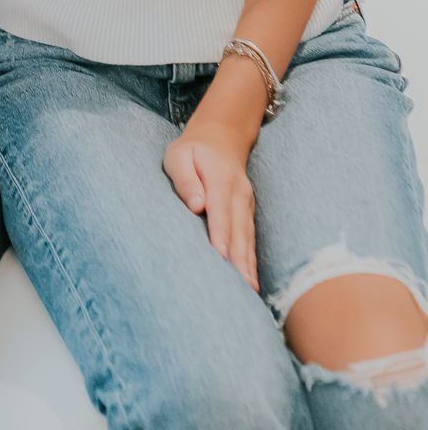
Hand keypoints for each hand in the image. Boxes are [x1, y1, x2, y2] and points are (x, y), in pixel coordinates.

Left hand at [164, 119, 257, 291]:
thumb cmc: (193, 151)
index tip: (221, 256)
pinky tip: (251, 282)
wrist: (221, 138)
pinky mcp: (247, 213)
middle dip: (239, 259)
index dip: (221, 234)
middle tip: (240, 288)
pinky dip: (251, 261)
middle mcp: (239, 194)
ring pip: (248, 238)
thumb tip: (196, 204)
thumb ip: (185, 178)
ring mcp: (247, 205)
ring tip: (248, 291)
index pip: (221, 210)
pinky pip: (250, 239)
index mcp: (221, 179)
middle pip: (239, 230)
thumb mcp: (179, 155)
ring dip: (249, 265)